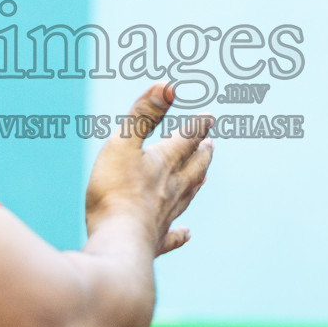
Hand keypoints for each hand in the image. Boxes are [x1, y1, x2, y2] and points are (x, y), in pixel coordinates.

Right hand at [84, 83, 212, 255]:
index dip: (197, 126)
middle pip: (193, 167)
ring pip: (188, 195)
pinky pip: (172, 235)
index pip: (186, 139)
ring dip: (197, 182)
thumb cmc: (116, 190)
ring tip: (204, 174)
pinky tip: (186, 233)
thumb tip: (167, 86)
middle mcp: (171, 188)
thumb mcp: (124, 143)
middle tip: (211, 144)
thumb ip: (143, 114)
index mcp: (164, 162)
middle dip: (202, 153)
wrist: (119, 240)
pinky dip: (180, 233)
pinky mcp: (155, 240)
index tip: (209, 117)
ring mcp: (165, 216)